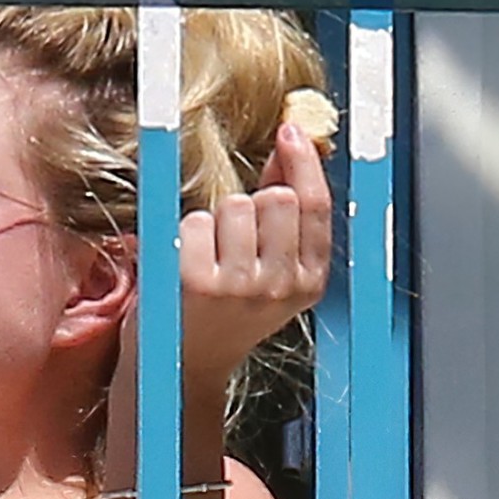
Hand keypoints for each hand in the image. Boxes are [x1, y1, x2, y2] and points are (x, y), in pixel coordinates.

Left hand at [171, 121, 332, 387]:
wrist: (181, 368)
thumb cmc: (221, 311)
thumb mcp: (266, 270)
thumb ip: (282, 214)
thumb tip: (290, 147)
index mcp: (309, 282)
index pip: (317, 207)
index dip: (303, 162)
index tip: (289, 130)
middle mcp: (281, 286)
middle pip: (276, 198)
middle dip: (251, 201)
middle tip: (232, 237)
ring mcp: (241, 286)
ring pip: (235, 205)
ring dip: (215, 219)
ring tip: (208, 257)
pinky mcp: (199, 284)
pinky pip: (197, 222)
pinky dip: (186, 234)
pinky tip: (185, 265)